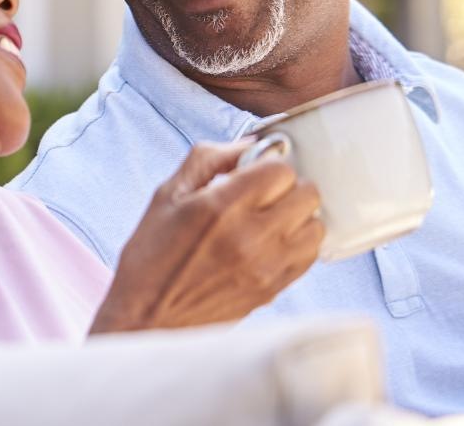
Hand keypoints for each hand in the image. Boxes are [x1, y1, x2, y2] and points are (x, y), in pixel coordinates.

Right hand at [90, 140, 325, 333]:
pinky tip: (275, 243)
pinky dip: (299, 243)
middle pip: (307, 193)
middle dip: (287, 187)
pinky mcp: (273, 290)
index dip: (268, 165)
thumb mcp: (167, 195)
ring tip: (273, 221)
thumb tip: (250, 144)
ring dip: (298, 217)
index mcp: (220, 207)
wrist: (147, 319)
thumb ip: (209, 159)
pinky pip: (310, 256)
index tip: (253, 174)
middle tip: (265, 195)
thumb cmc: (151, 256)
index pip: (281, 169)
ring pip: (315, 225)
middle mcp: (249, 236)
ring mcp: (266, 267)